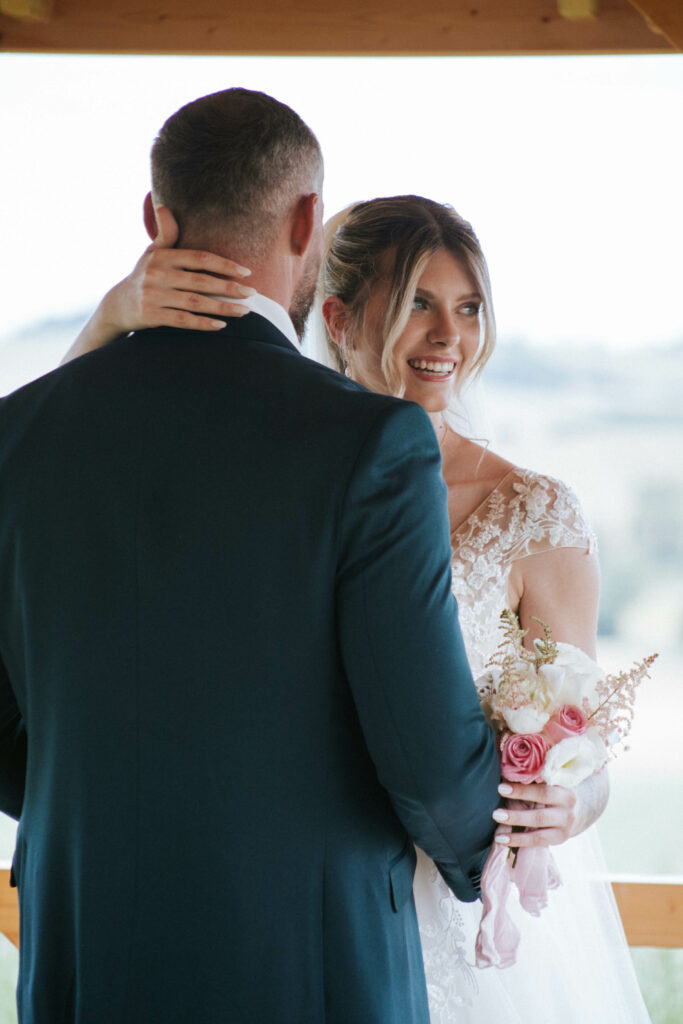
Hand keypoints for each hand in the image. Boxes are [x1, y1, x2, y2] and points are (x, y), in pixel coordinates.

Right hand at [102, 205, 256, 334]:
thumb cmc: (144, 276)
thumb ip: (165, 234)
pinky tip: (221, 325)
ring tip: (245, 312)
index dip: (224, 265)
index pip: (199, 258)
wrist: (117, 305)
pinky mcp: (151, 316)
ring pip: (195, 303)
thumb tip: (165, 206)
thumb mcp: (152, 253)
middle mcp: (157, 274)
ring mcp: (153, 296)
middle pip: (201, 282)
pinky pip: (182, 320)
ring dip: (222, 308)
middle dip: (230, 288)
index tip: (246, 272)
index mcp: (162, 257)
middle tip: (253, 294)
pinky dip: (203, 323)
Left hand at [491, 767, 608, 848]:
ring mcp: (565, 828)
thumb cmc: (555, 787)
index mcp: (565, 792)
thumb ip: (534, 776)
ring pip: (539, 834)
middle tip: (495, 814)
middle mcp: (567, 812)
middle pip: (540, 816)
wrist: (579, 807)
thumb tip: (504, 770)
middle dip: (517, 816)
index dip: (521, 791)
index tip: (500, 787)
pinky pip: (538, 843)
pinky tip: (502, 840)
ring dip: (516, 834)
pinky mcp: (559, 839)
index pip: (542, 792)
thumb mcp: (552, 779)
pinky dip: (519, 842)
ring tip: (497, 834)